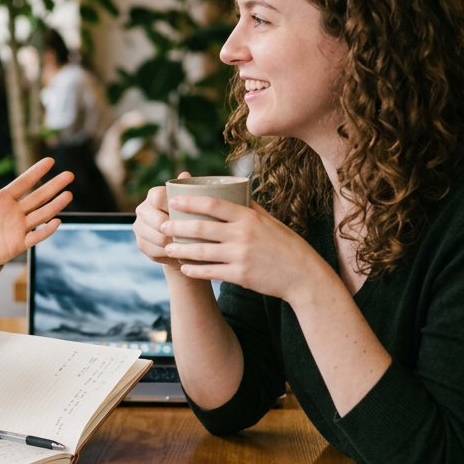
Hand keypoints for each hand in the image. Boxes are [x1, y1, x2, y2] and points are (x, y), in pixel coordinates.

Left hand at [0, 158, 73, 267]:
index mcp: (2, 199)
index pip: (24, 182)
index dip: (37, 172)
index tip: (50, 161)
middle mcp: (14, 211)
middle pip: (39, 196)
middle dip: (54, 186)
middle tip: (69, 175)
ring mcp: (18, 228)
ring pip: (42, 214)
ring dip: (55, 205)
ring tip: (68, 195)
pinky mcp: (18, 244)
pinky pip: (36, 236)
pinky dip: (47, 230)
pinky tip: (57, 221)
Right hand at [133, 171, 190, 269]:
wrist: (182, 241)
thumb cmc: (189, 216)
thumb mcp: (192, 203)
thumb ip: (188, 189)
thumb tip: (185, 174)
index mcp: (153, 195)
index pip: (157, 197)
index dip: (170, 205)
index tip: (187, 213)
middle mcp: (142, 209)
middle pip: (154, 219)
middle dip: (173, 228)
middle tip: (189, 234)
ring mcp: (139, 227)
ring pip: (155, 236)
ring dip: (172, 243)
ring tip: (187, 245)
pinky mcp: (141, 244)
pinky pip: (154, 250)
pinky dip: (168, 253)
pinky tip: (180, 252)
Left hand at [160, 195, 327, 301]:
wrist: (303, 275)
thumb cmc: (285, 244)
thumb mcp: (269, 221)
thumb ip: (249, 207)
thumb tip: (234, 188)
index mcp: (248, 217)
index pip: (213, 204)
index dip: (190, 201)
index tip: (172, 201)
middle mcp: (243, 234)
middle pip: (201, 227)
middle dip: (177, 226)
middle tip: (161, 225)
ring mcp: (240, 255)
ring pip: (201, 251)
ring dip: (180, 249)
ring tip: (167, 247)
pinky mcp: (240, 275)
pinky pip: (210, 272)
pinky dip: (194, 270)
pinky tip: (183, 268)